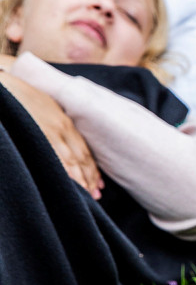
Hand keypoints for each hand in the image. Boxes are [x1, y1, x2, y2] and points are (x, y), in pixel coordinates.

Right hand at [0, 73, 101, 196]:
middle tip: (97, 196)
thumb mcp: (45, 108)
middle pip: (81, 156)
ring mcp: (51, 130)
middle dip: (90, 177)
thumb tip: (58, 143)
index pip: (83, 149)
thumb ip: (54, 124)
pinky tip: (71, 183)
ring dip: (81, 179)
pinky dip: (65, 170)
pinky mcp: (39, 133)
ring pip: (71, 160)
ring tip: (88, 195)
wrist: (6, 89)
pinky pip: (55, 156)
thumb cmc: (21, 98)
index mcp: (65, 121)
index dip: (92, 168)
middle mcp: (62, 126)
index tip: (98, 184)